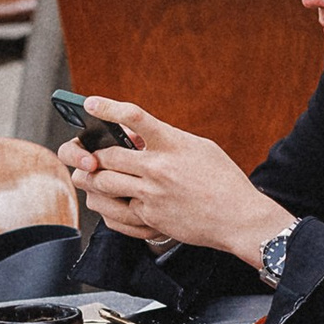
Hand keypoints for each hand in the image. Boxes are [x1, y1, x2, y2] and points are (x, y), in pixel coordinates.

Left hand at [54, 101, 291, 265]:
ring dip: (93, 178)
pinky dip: (107, 203)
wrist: (239, 219)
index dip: (108, 108)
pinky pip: (115, 211)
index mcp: (172, 144)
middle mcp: (158, 168)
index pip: (134, 117)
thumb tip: (138, 137)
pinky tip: (106, 200)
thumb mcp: (199, 147)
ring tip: (88, 175)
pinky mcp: (150, 219)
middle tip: (84, 153)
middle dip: (92, 154)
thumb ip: (168, 139)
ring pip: (104, 183)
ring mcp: (152, 195)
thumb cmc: (223, 179)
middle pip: (108, 155)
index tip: (89, 104)